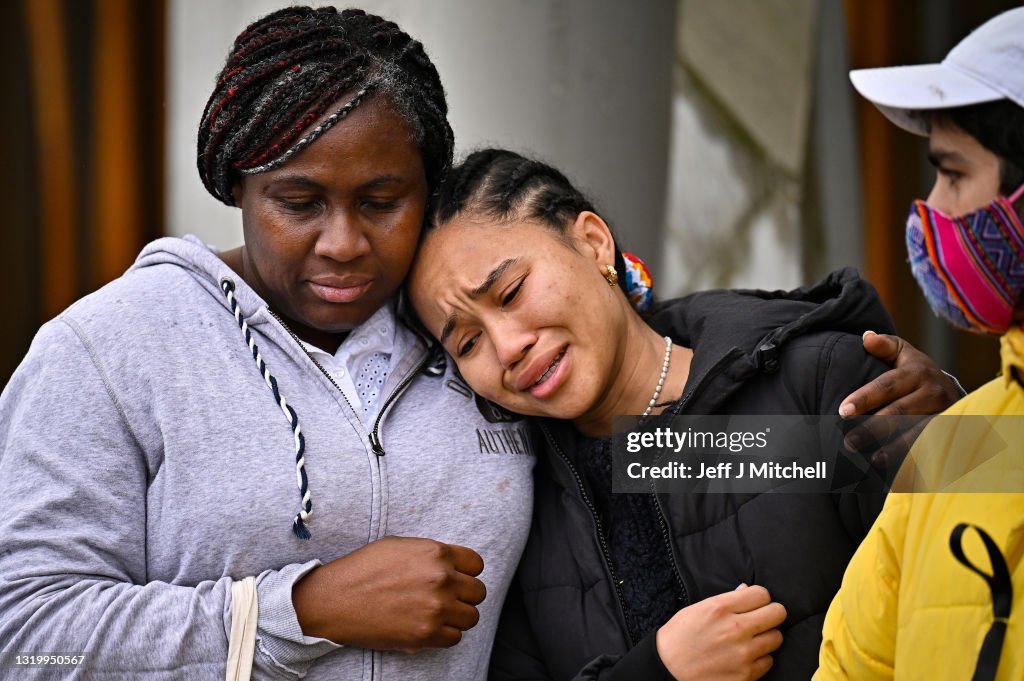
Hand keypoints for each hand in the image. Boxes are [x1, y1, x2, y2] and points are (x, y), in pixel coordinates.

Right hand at [292, 536, 485, 651]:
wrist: (335, 600)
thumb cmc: (363, 570)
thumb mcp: (400, 546)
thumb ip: (431, 554)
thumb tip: (451, 565)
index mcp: (436, 553)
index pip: (476, 564)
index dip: (467, 572)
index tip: (457, 579)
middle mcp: (441, 580)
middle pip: (478, 592)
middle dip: (464, 595)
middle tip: (446, 599)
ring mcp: (436, 608)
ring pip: (471, 617)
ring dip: (457, 616)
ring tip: (436, 614)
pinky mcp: (426, 635)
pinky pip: (455, 638)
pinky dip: (444, 635)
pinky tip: (427, 627)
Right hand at [655, 584, 785, 680]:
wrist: (668, 669)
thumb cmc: (680, 636)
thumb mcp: (698, 609)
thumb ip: (726, 600)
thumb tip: (747, 590)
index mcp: (721, 607)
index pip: (763, 594)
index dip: (760, 597)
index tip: (754, 604)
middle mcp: (736, 628)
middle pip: (778, 613)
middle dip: (770, 614)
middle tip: (761, 619)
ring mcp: (743, 653)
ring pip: (777, 637)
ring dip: (766, 637)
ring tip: (752, 639)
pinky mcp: (746, 674)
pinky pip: (769, 661)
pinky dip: (760, 659)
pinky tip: (745, 656)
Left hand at [838, 331, 959, 467]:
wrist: (953, 391)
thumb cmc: (916, 372)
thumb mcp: (904, 354)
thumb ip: (886, 346)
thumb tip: (866, 337)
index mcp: (918, 371)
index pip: (887, 386)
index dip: (864, 398)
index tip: (842, 412)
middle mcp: (934, 393)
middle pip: (900, 413)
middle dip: (873, 428)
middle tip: (848, 442)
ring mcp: (945, 415)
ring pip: (917, 434)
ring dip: (895, 449)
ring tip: (873, 460)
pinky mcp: (951, 433)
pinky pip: (932, 449)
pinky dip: (915, 461)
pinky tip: (897, 474)